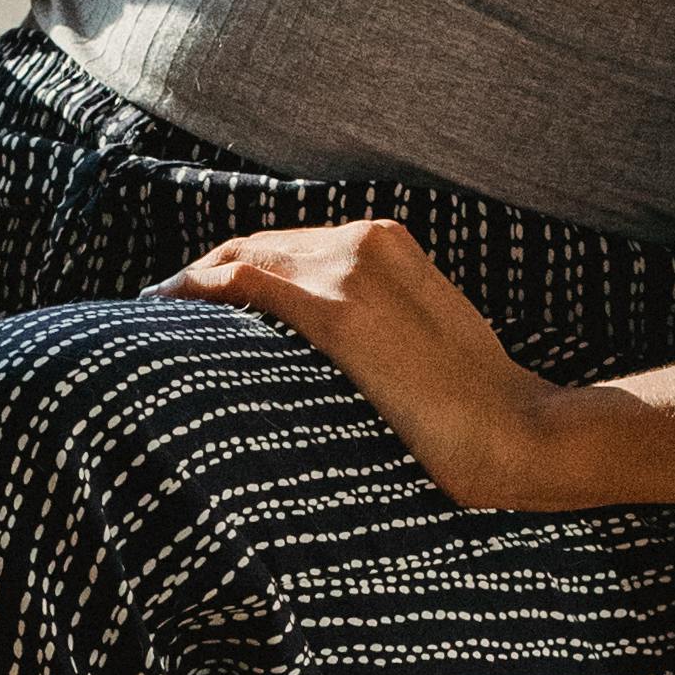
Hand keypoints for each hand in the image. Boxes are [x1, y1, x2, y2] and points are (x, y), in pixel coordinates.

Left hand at [162, 218, 585, 511]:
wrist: (518, 433)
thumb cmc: (474, 408)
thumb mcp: (422, 340)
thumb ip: (374, 324)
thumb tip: (324, 353)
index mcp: (389, 243)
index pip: (289, 246)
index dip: (236, 267)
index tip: (198, 297)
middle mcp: (367, 241)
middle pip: (259, 246)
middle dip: (207, 274)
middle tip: (164, 307)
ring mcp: (353, 271)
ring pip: (245, 258)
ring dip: (195, 282)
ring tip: (156, 312)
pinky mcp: (341, 312)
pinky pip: (246, 282)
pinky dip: (198, 287)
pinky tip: (166, 304)